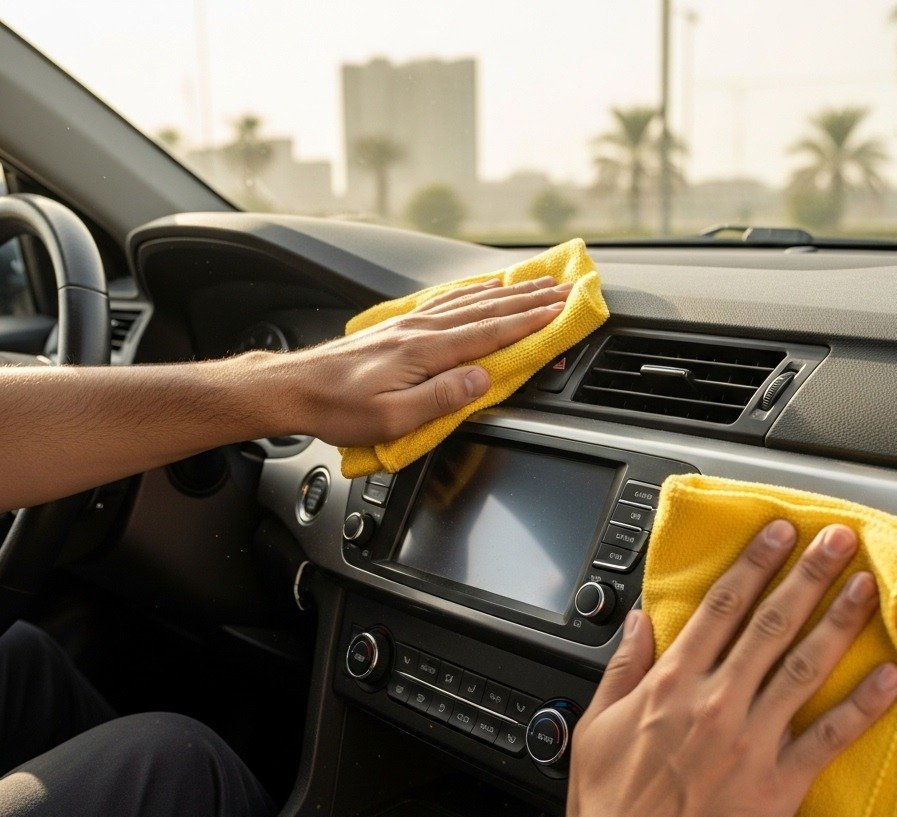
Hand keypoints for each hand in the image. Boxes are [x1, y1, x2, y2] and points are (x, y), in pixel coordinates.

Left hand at [274, 275, 570, 444]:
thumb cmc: (339, 409)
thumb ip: (441, 398)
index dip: (531, 322)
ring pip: (470, 301)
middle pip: (487, 310)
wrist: (295, 389)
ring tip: (536, 283)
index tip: (562, 311)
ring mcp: (409, 324)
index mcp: (425, 352)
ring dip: (508, 293)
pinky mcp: (398, 327)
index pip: (491, 333)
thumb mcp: (392, 418)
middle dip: (531, 300)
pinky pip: (446, 301)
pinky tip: (483, 288)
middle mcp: (421, 330)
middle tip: (565, 290)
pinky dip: (473, 292)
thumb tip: (482, 380)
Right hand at [557, 520, 896, 816]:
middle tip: (835, 542)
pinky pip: (826, 738)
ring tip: (863, 588)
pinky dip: (860, 706)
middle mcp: (714, 702)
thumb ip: (623, 667)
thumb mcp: (597, 723)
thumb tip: (638, 621)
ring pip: (801, 667)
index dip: (754, 565)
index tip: (778, 536)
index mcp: (671, 684)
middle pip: (769, 624)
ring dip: (837, 623)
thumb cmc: (607, 805)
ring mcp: (748, 742)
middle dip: (805, 576)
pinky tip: (887, 678)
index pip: (720, 608)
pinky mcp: (775, 785)